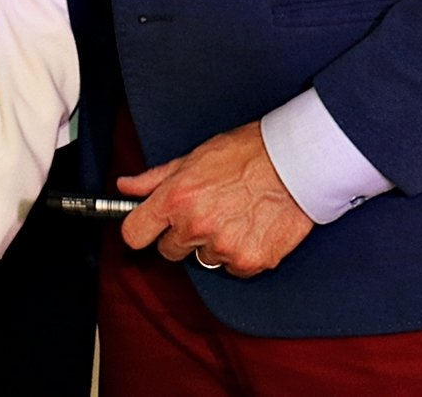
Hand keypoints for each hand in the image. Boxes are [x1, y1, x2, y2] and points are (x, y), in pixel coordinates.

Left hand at [118, 121, 314, 277]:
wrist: (295, 163)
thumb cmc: (246, 153)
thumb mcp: (194, 157)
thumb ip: (155, 178)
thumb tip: (126, 186)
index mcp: (177, 198)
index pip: (134, 234)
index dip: (141, 229)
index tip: (149, 226)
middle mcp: (196, 226)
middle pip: (168, 251)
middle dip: (181, 235)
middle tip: (205, 211)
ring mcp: (223, 247)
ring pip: (202, 259)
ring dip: (212, 243)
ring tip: (233, 214)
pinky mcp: (249, 262)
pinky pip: (232, 268)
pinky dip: (238, 253)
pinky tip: (250, 227)